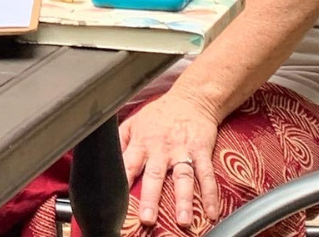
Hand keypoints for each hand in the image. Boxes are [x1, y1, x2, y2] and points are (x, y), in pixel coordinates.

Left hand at [121, 90, 220, 227]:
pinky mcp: (201, 150)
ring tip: (183, 220)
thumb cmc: (160, 113)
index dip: (121, 182)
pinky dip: (210, 194)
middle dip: (151, 198)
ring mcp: (182, 150)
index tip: (116, 203)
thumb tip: (106, 160)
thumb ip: (121, 142)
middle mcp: (161, 148)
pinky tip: (212, 211)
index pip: (128, 165)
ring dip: (183, 199)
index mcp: (142, 142)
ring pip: (183, 177)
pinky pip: (206, 174)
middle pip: (155, 175)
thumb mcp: (135, 122)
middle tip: (148, 219)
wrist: (190, 98)